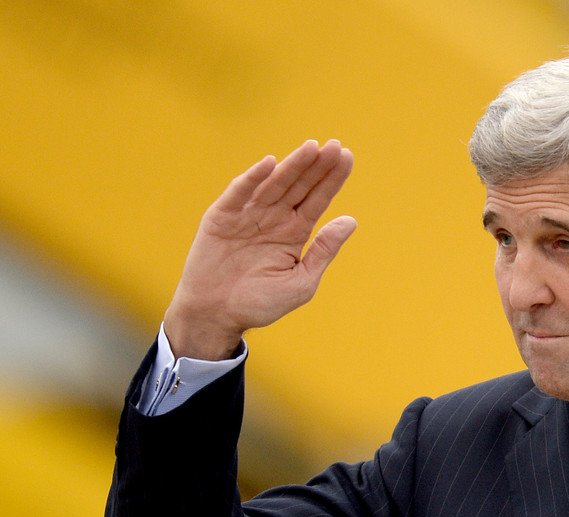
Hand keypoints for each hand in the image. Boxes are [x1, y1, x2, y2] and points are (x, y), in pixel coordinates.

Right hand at [163, 140, 355, 359]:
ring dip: (292, 166)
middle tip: (335, 146)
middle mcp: (273, 218)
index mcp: (295, 231)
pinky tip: (270, 164)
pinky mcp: (222, 217)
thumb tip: (350, 221)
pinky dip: (253, 179)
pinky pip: (239, 194)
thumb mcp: (302, 281)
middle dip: (317, 166)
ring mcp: (248, 215)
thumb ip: (324, 250)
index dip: (332, 179)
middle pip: (300, 186)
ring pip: (274, 184)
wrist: (216, 316)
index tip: (348, 157)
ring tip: (312, 148)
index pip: (318, 199)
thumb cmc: (260, 303)